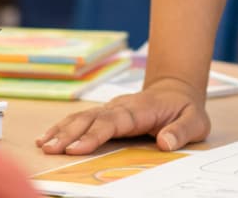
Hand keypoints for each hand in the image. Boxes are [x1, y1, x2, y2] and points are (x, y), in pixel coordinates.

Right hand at [36, 77, 210, 155]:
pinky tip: (47, 137)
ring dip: (62, 130)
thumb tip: (165, 141)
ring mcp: (112, 108)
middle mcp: (121, 106)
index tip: (76, 148)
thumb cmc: (184, 108)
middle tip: (50, 149)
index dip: (93, 135)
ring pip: (82, 117)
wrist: (177, 88)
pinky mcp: (106, 113)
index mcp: (140, 110)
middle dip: (69, 134)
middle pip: (91, 118)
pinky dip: (63, 127)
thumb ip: (181, 131)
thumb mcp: (195, 121)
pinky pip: (82, 119)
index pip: (113, 122)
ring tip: (43, 144)